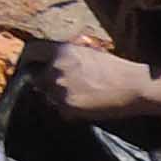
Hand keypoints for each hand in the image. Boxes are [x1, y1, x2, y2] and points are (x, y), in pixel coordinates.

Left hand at [36, 37, 160, 123]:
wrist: (133, 85)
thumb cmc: (114, 68)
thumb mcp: (88, 51)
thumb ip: (66, 56)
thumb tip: (49, 61)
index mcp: (62, 49)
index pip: (31, 50)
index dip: (27, 60)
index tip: (28, 68)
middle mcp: (56, 66)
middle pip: (36, 77)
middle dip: (44, 83)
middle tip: (59, 88)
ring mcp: (60, 86)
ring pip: (47, 95)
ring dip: (56, 97)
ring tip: (78, 97)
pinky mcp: (68, 105)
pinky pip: (59, 109)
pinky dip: (67, 110)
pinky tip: (84, 106)